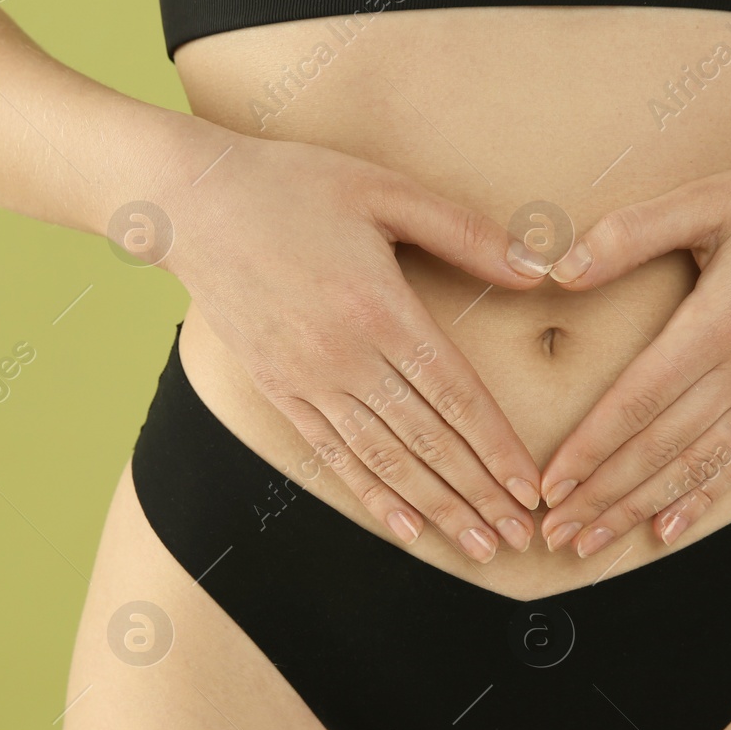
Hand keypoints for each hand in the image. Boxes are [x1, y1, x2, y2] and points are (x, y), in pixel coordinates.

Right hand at [134, 127, 552, 561]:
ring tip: (479, 544)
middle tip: (521, 536)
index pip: (456, 396)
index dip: (498, 448)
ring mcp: (309, 380)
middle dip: (479, 494)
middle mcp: (347, 357)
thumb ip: (464, 232)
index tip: (532, 488)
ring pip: (385, 459)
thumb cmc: (294, 185)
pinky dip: (372, 495)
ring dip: (436, 507)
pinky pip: (332, 455)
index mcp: (382, 308)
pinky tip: (406, 528)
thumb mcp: (385, 190)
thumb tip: (537, 268)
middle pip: (428, 440)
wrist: (194, 203)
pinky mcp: (278, 390)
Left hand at [535, 143, 730, 556]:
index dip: (590, 449)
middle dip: (603, 496)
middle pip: (661, 449)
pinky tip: (667, 530)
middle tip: (554, 534)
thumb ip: (631, 233)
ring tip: (592, 544)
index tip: (549, 486)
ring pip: (697, 467)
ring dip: (639, 509)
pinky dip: (701, 499)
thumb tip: (559, 271)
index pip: (638, 402)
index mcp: (720, 323)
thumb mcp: (711, 198)